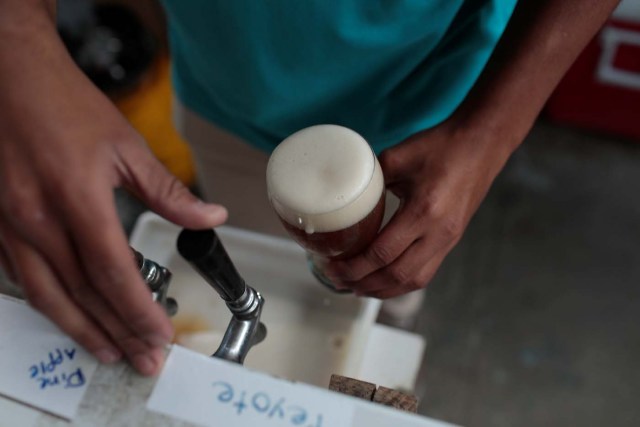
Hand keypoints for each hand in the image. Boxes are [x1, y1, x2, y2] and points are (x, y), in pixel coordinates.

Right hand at [0, 53, 226, 374]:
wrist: (10, 76)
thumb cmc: (66, 105)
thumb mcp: (126, 146)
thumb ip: (168, 191)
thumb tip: (208, 219)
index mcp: (77, 199)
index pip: (113, 272)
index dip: (138, 310)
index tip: (160, 334)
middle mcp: (38, 220)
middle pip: (82, 294)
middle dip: (117, 332)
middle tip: (142, 359)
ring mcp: (11, 226)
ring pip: (47, 296)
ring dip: (80, 330)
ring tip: (109, 352)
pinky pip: (24, 278)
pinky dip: (51, 304)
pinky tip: (69, 316)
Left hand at [325, 122, 511, 298]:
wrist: (482, 144)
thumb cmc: (441, 146)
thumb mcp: (397, 156)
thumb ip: (371, 180)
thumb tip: (347, 195)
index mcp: (423, 211)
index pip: (383, 253)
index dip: (355, 267)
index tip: (333, 267)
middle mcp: (439, 233)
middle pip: (397, 275)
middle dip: (364, 284)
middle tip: (338, 281)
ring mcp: (448, 240)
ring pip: (414, 281)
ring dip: (383, 290)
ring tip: (357, 288)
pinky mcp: (451, 241)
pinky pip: (426, 272)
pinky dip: (401, 283)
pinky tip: (383, 281)